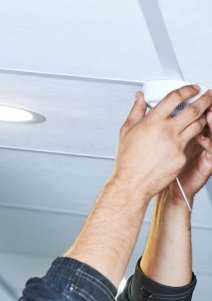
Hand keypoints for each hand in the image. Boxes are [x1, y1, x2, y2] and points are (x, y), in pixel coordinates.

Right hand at [112, 85, 211, 200]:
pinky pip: (191, 143)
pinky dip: (193, 137)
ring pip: (198, 125)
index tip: (192, 88)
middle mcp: (166, 131)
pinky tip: (192, 136)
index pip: (174, 97)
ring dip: (203, 118)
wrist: (132, 183)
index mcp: (152, 122)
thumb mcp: (126, 131)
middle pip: (194, 109)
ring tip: (204, 114)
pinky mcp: (181, 156)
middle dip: (205, 100)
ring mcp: (175, 144)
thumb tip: (140, 97)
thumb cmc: (128, 160)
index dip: (187, 89)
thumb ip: (136, 111)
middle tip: (209, 96)